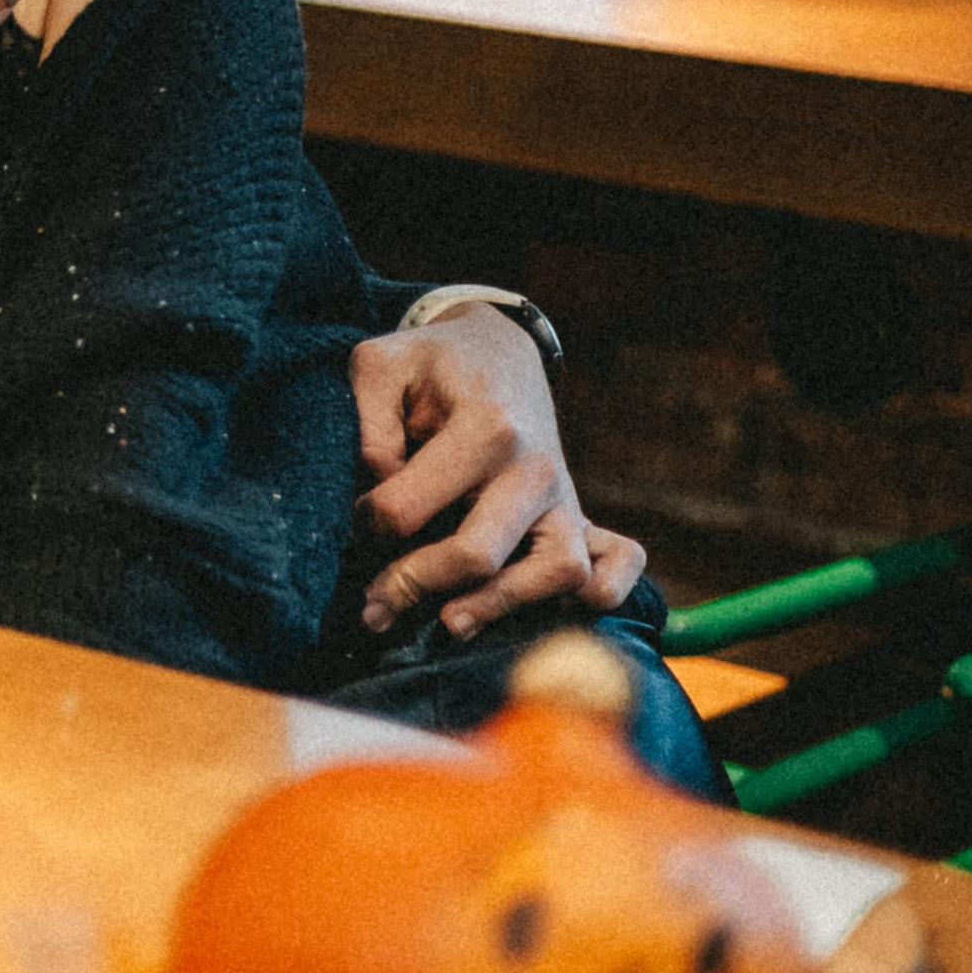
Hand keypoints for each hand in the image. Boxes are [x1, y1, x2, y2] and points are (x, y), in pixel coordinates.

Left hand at [349, 307, 646, 639]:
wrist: (500, 350)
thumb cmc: (432, 363)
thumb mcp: (380, 365)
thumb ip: (367, 427)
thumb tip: (381, 492)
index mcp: (484, 424)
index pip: (410, 506)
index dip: (367, 524)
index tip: (355, 521)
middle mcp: (534, 466)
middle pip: (478, 553)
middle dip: (414, 585)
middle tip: (373, 607)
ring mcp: (564, 495)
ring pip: (555, 572)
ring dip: (500, 603)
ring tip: (448, 623)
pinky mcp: (579, 514)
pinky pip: (617, 564)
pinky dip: (602, 593)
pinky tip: (560, 610)